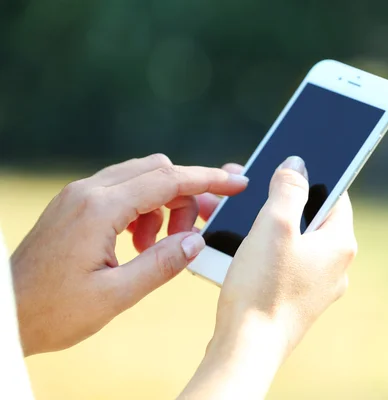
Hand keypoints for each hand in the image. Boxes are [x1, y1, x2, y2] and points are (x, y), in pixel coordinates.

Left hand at [10, 154, 247, 355]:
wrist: (7, 312)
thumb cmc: (53, 310)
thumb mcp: (116, 296)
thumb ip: (161, 264)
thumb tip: (197, 241)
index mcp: (100, 209)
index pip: (168, 180)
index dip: (208, 180)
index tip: (237, 183)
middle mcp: (89, 191)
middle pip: (157, 171)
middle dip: (186, 195)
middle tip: (196, 231)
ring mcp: (79, 194)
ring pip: (141, 178)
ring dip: (164, 204)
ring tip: (161, 245)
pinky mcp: (75, 204)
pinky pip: (122, 191)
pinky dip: (143, 209)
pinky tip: (138, 242)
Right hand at [180, 156, 355, 398]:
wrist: (247, 348)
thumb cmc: (263, 288)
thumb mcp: (274, 225)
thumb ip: (289, 188)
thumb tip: (297, 165)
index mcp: (340, 244)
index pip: (335, 195)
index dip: (310, 178)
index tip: (286, 170)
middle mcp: (335, 266)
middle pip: (311, 218)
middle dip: (279, 203)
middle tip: (252, 197)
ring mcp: (317, 286)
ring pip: (293, 242)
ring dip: (266, 228)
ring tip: (238, 223)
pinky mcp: (297, 301)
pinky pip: (283, 265)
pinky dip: (264, 254)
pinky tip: (240, 254)